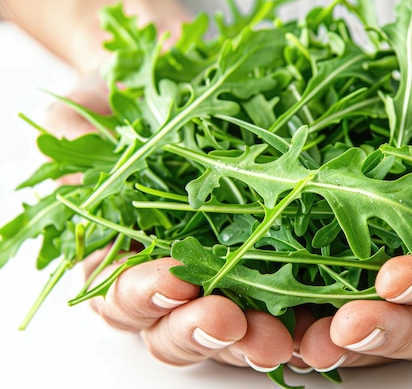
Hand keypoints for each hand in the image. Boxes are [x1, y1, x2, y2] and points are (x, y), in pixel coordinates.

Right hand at [47, 75, 295, 371]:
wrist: (193, 91)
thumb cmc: (144, 108)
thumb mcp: (102, 110)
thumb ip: (79, 138)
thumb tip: (72, 152)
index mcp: (127, 258)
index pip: (126, 298)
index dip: (142, 295)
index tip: (169, 279)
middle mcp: (178, 280)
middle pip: (180, 329)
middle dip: (201, 329)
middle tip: (227, 319)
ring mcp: (232, 276)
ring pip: (238, 328)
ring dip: (255, 338)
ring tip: (279, 335)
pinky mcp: (283, 263)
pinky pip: (296, 297)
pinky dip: (306, 310)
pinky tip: (322, 311)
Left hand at [295, 54, 411, 372]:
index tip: (396, 274)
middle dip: (390, 328)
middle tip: (346, 322)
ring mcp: (409, 301)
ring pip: (383, 337)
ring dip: (345, 344)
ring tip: (305, 342)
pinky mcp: (361, 295)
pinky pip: (341, 323)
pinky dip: (312, 328)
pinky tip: (281, 326)